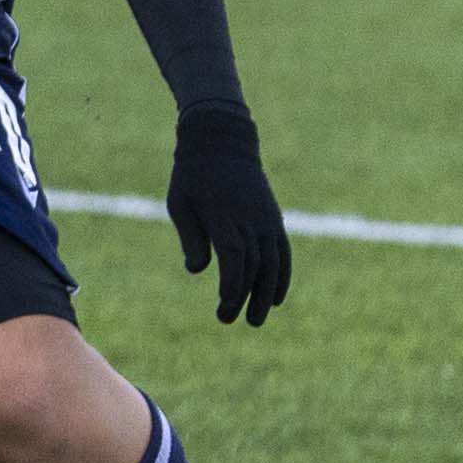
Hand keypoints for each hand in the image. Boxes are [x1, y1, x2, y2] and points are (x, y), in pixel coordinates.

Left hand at [165, 102, 289, 326]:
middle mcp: (250, 219)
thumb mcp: (180, 204)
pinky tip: (276, 298)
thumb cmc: (192, 176)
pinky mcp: (273, 219)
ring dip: (265, 293)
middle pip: (253, 265)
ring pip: (273, 263)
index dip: (232, 284)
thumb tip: (196, 270)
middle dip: (242, 296)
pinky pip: (283, 252)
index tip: (224, 307)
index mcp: (223, 216)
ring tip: (255, 319)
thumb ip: (191, 238)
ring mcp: (266, 219)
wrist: (222, 142)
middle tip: (228, 320)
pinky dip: (282, 276)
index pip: (233, 257)